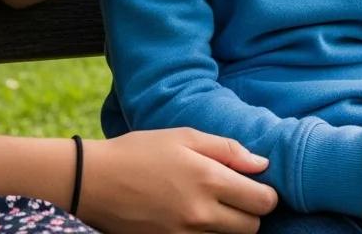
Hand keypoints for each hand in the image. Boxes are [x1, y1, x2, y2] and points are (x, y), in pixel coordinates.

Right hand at [78, 128, 277, 233]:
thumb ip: (228, 150)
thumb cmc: (141, 151)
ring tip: (213, 204)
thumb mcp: (185, 137)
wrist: (95, 182)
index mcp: (208, 181)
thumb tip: (262, 164)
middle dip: (251, 212)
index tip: (257, 184)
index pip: (261, 202)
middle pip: (251, 228)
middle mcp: (200, 215)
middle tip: (236, 194)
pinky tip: (196, 218)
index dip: (266, 193)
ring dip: (229, 226)